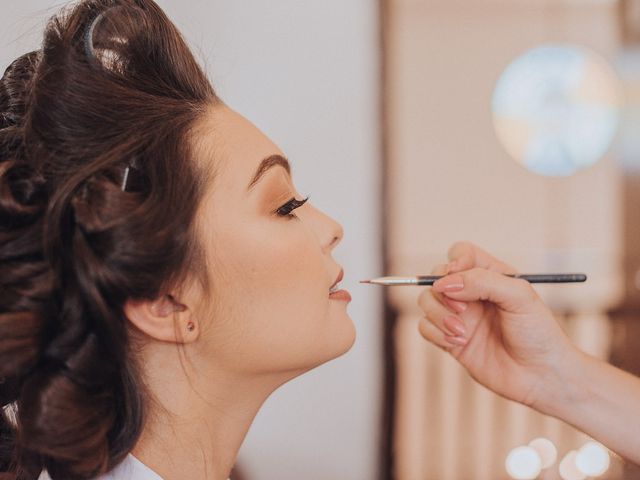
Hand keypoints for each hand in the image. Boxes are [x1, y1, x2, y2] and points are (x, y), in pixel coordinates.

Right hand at [417, 241, 579, 409]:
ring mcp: (459, 317)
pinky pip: (425, 327)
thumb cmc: (539, 334)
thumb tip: (446, 283)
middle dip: (443, 292)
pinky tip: (458, 343)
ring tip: (461, 332)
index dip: (454, 260)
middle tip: (463, 309)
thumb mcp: (519, 297)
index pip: (461, 254)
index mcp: (492, 276)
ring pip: (426, 301)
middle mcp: (472, 294)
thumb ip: (482, 282)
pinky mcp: (449, 339)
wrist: (542, 377)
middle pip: (437, 276)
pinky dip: (435, 333)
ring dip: (438, 315)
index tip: (456, 273)